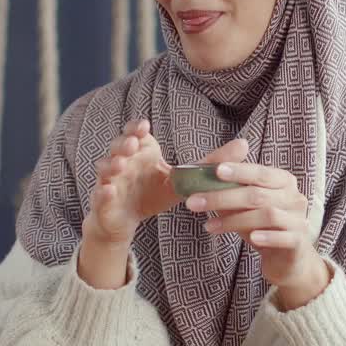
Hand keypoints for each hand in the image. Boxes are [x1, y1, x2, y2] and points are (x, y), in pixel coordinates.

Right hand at [83, 120, 247, 245]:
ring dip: (111, 164)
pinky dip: (103, 192)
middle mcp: (122, 162)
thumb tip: (244, 144)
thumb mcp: (183, 180)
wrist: (127, 219)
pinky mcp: (103, 201)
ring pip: (106, 168)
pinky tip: (109, 190)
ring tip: (120, 165)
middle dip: (124, 144)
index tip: (144, 126)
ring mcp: (110, 181)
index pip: (134, 133)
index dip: (136, 128)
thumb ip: (211, 162)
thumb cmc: (151, 193)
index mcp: (140, 153)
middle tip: (133, 144)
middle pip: (118, 147)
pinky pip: (100, 195)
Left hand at [187, 162, 330, 309]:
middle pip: (257, 194)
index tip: (216, 170)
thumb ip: (230, 191)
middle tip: (193, 202)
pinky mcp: (299, 242)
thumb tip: (201, 178)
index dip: (239, 170)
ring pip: (267, 215)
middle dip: (222, 197)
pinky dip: (267, 236)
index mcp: (283, 181)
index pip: (260, 172)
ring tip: (209, 226)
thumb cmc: (262, 226)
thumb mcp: (245, 206)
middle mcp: (294, 197)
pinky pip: (284, 237)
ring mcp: (298, 219)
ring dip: (234, 220)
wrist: (288, 259)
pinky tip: (250, 238)